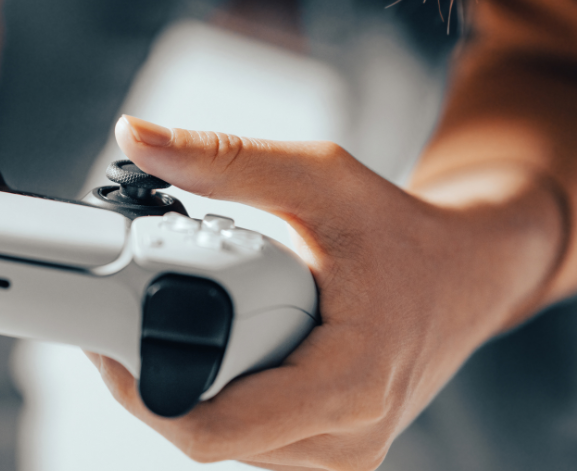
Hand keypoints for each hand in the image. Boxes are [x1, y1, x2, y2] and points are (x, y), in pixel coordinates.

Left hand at [90, 115, 563, 469]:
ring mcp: (337, 453)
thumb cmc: (400, 231)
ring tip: (191, 318)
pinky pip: (244, 438)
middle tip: (140, 309)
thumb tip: (136, 136)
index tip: (108, 332)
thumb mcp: (319, 177)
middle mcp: (346, 437)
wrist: (468, 275)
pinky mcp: (326, 452)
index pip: (211, 429)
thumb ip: (225, 159)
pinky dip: (217, 391)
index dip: (143, 384)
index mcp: (348, 385)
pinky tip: (222, 341)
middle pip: (203, 434)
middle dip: (156, 374)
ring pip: (220, 440)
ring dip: (186, 383)